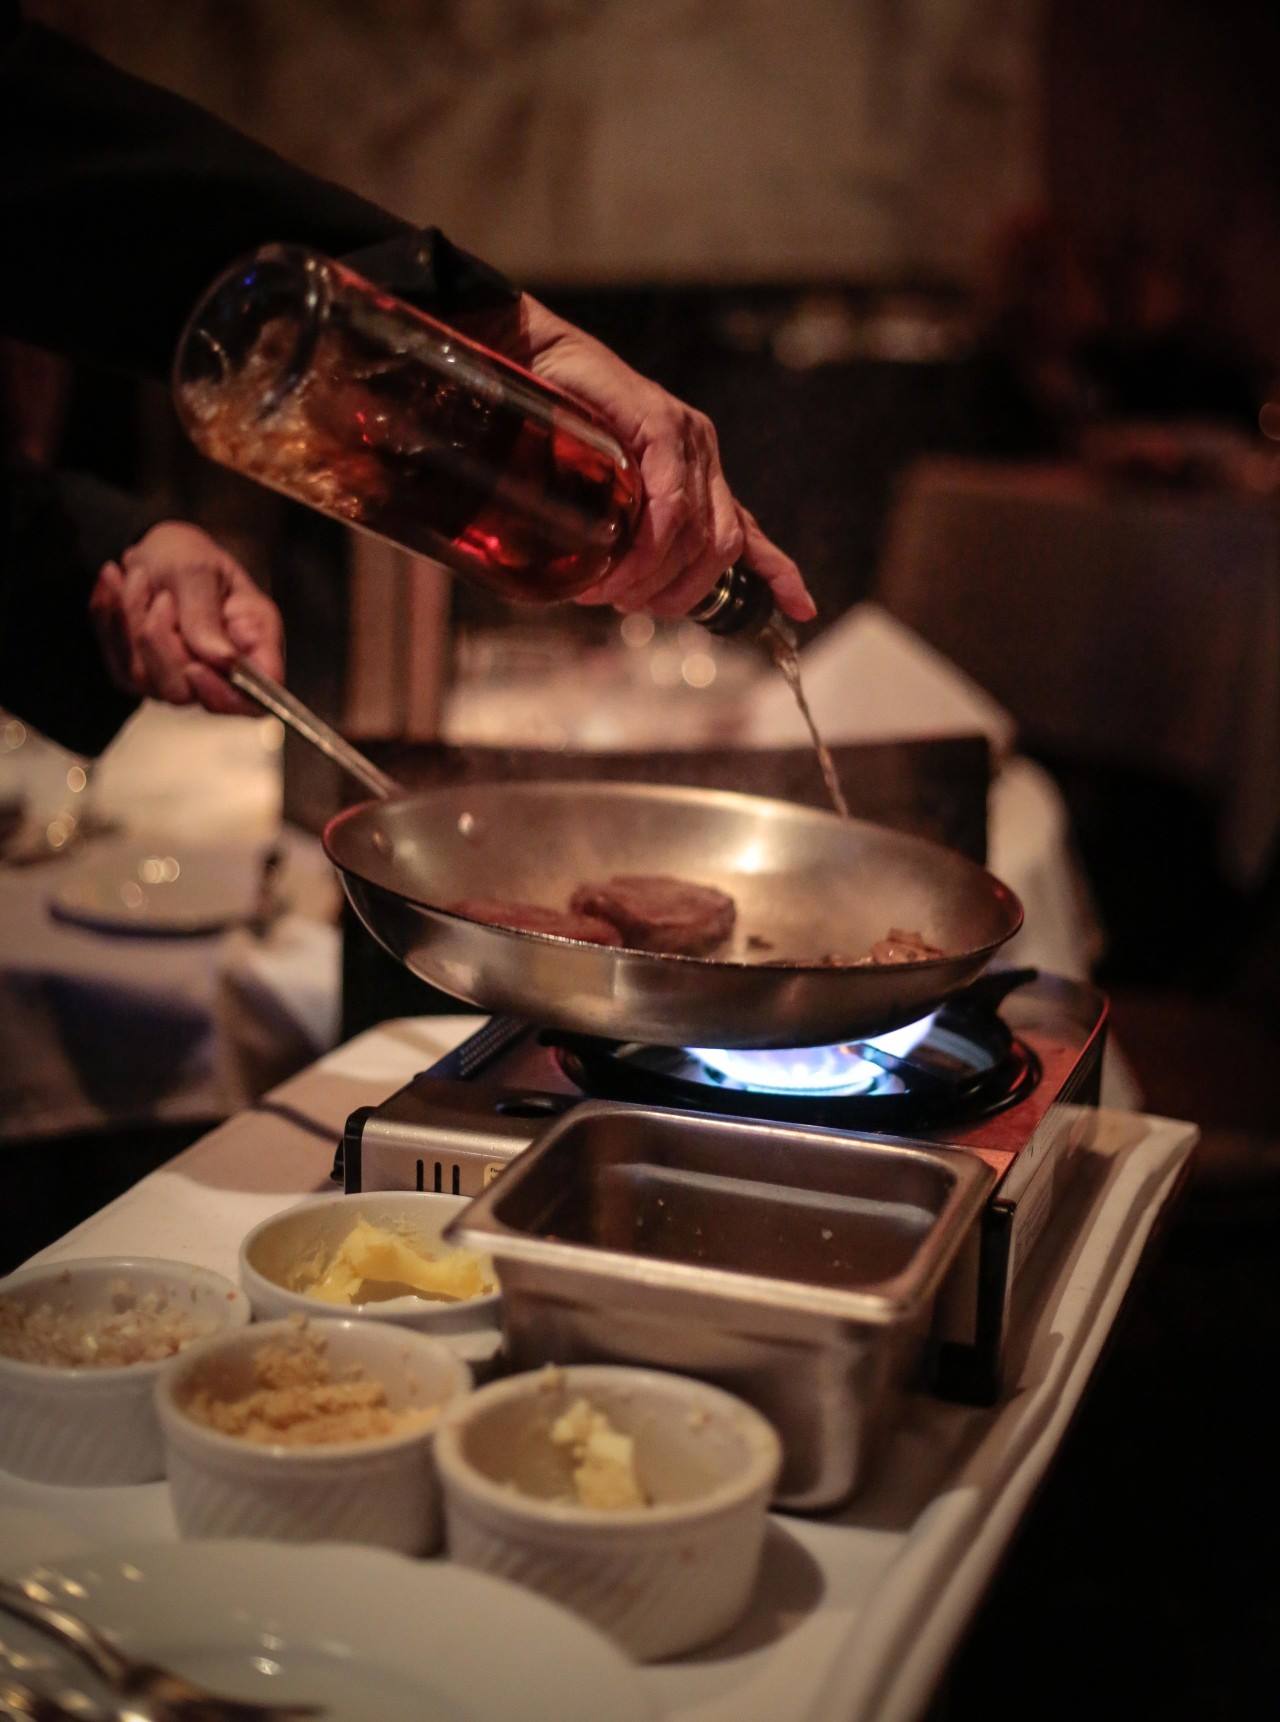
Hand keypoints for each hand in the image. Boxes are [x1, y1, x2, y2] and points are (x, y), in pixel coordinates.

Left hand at [89, 521, 283, 715]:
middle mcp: (218, 671)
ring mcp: (179, 678)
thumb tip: (222, 659)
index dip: (225, 696)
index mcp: (253, 644)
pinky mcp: (142, 675)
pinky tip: (115, 586)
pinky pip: (118, 664)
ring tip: (137, 576)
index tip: (195, 668)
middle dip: (159, 642)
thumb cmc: (189, 554)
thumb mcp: (199, 569)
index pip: (252, 699)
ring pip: (145, 679)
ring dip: (131, 621)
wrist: (155, 549)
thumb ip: (206, 615)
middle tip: (160, 596)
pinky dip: (110, 620)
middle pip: (186, 692)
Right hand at [475, 295, 815, 622]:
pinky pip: (672, 503)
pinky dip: (648, 545)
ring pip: (698, 534)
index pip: (747, 530)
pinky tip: (620, 566)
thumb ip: (616, 527)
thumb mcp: (594, 488)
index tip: (802, 608)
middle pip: (720, 549)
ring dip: (653, 577)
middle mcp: (702, 454)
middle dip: (679, 593)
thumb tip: (609, 589)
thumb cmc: (553, 424)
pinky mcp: (661, 423)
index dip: (778, 570)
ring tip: (606, 592)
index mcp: (696, 471)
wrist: (529, 356)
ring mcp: (686, 437)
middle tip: (627, 604)